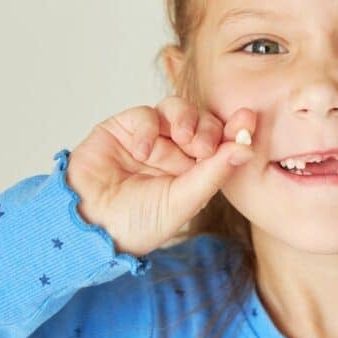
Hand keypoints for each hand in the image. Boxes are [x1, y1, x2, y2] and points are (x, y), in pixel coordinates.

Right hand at [65, 95, 254, 255]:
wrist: (89, 227)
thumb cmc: (136, 224)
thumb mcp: (182, 202)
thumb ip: (213, 174)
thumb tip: (246, 149)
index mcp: (195, 171)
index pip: (222, 143)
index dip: (236, 129)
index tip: (248, 120)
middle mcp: (175, 151)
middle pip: (203, 122)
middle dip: (209, 129)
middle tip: (204, 147)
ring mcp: (151, 137)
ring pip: (178, 110)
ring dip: (186, 119)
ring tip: (183, 139)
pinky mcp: (124, 128)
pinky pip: (145, 114)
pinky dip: (148, 128)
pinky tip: (143, 151)